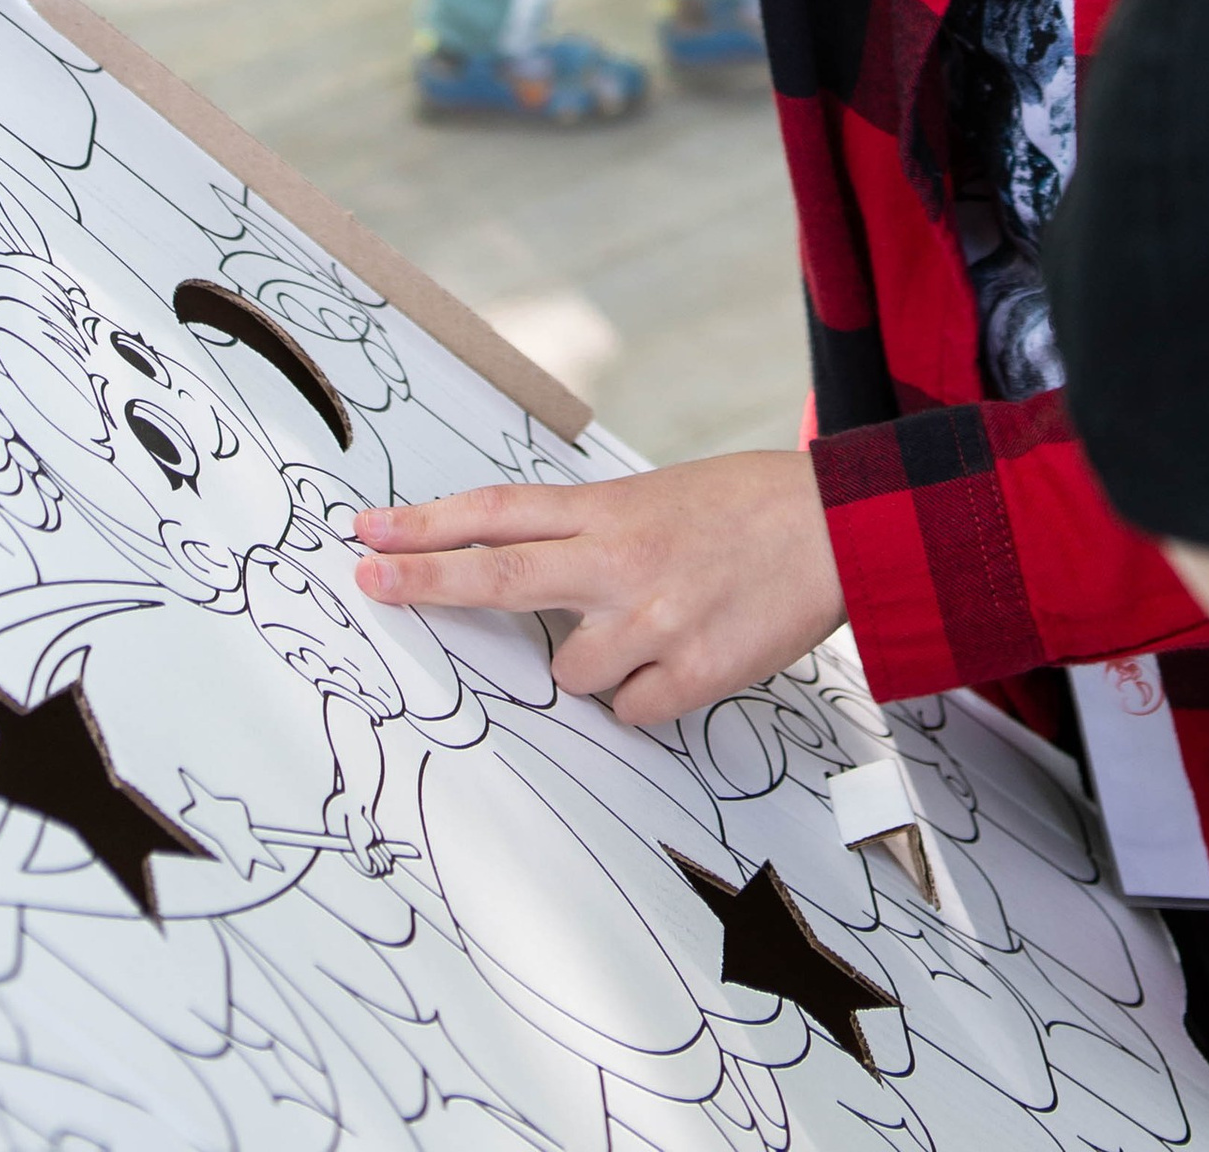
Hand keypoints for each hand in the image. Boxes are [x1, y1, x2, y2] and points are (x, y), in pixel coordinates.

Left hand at [354, 452, 843, 727]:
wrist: (840, 528)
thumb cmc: (747, 506)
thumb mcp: (659, 497)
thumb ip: (593, 533)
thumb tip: (532, 572)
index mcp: (612, 510)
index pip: (501, 514)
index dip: (429, 525)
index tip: (372, 531)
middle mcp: (622, 562)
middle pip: (500, 577)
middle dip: (426, 582)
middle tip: (368, 581)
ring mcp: (655, 621)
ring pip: (569, 674)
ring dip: (593, 665)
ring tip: (652, 628)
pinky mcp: (693, 674)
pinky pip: (630, 711)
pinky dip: (645, 696)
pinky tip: (684, 657)